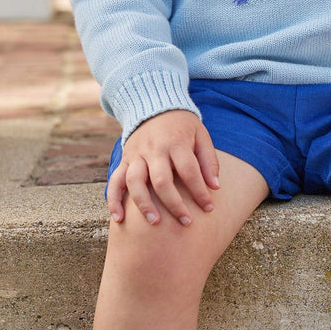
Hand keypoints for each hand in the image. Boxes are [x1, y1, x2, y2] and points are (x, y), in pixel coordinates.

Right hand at [107, 110, 219, 226]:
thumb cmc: (183, 127)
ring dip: (144, 204)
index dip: (200, 192)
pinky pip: (115, 181)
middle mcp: (154, 149)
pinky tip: (119, 218)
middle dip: (174, 204)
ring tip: (154, 222)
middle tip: (186, 222)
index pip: (189, 171)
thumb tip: (215, 187)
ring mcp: (136, 155)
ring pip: (135, 182)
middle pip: (161, 181)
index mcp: (176, 142)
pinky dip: (114, 200)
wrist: (155, 107)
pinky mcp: (124, 160)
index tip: (209, 208)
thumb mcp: (201, 136)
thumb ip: (208, 161)